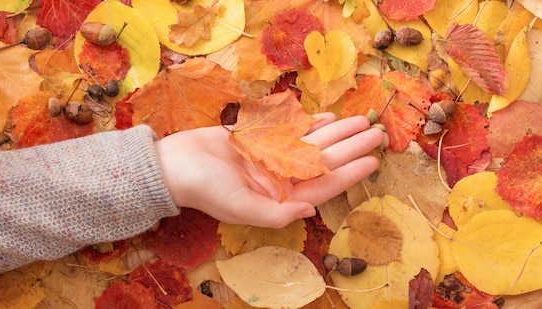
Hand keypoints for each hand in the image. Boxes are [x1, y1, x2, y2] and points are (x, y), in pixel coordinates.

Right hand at [154, 113, 383, 227]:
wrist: (173, 164)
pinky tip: (329, 118)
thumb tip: (310, 213)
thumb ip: (276, 214)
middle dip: (350, 148)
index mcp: (278, 198)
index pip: (322, 186)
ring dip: (336, 133)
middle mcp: (279, 177)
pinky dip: (309, 124)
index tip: (372, 161)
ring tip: (361, 122)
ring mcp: (270, 156)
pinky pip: (291, 130)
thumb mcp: (240, 207)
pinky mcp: (259, 138)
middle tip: (377, 134)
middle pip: (323, 161)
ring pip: (311, 142)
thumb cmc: (204, 188)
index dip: (349, 174)